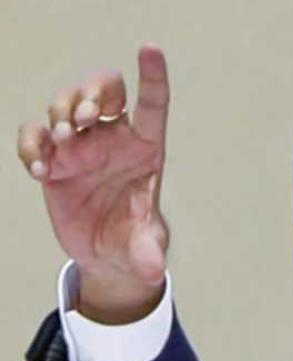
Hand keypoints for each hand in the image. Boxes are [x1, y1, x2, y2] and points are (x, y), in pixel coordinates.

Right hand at [16, 45, 170, 323]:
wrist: (105, 256)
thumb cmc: (134, 241)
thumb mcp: (143, 249)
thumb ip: (148, 254)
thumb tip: (153, 272)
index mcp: (147, 149)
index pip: (153, 103)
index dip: (152, 75)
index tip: (149, 48)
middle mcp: (114, 140)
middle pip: (104, 90)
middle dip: (90, 93)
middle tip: (82, 119)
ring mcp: (81, 147)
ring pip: (65, 104)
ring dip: (59, 112)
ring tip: (61, 141)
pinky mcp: (53, 161)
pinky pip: (35, 135)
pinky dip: (31, 145)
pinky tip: (39, 169)